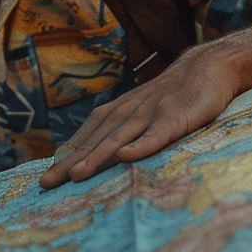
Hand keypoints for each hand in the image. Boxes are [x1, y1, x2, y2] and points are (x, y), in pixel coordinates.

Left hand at [37, 39, 245, 188]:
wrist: (206, 67)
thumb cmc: (173, 95)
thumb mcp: (143, 110)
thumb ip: (123, 129)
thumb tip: (101, 155)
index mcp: (118, 112)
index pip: (86, 137)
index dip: (66, 157)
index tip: (45, 178)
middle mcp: (128, 112)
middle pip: (94, 141)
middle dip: (69, 163)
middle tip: (46, 184)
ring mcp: (149, 114)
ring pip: (118, 138)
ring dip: (96, 157)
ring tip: (76, 176)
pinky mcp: (174, 118)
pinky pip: (155, 135)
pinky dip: (140, 145)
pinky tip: (125, 157)